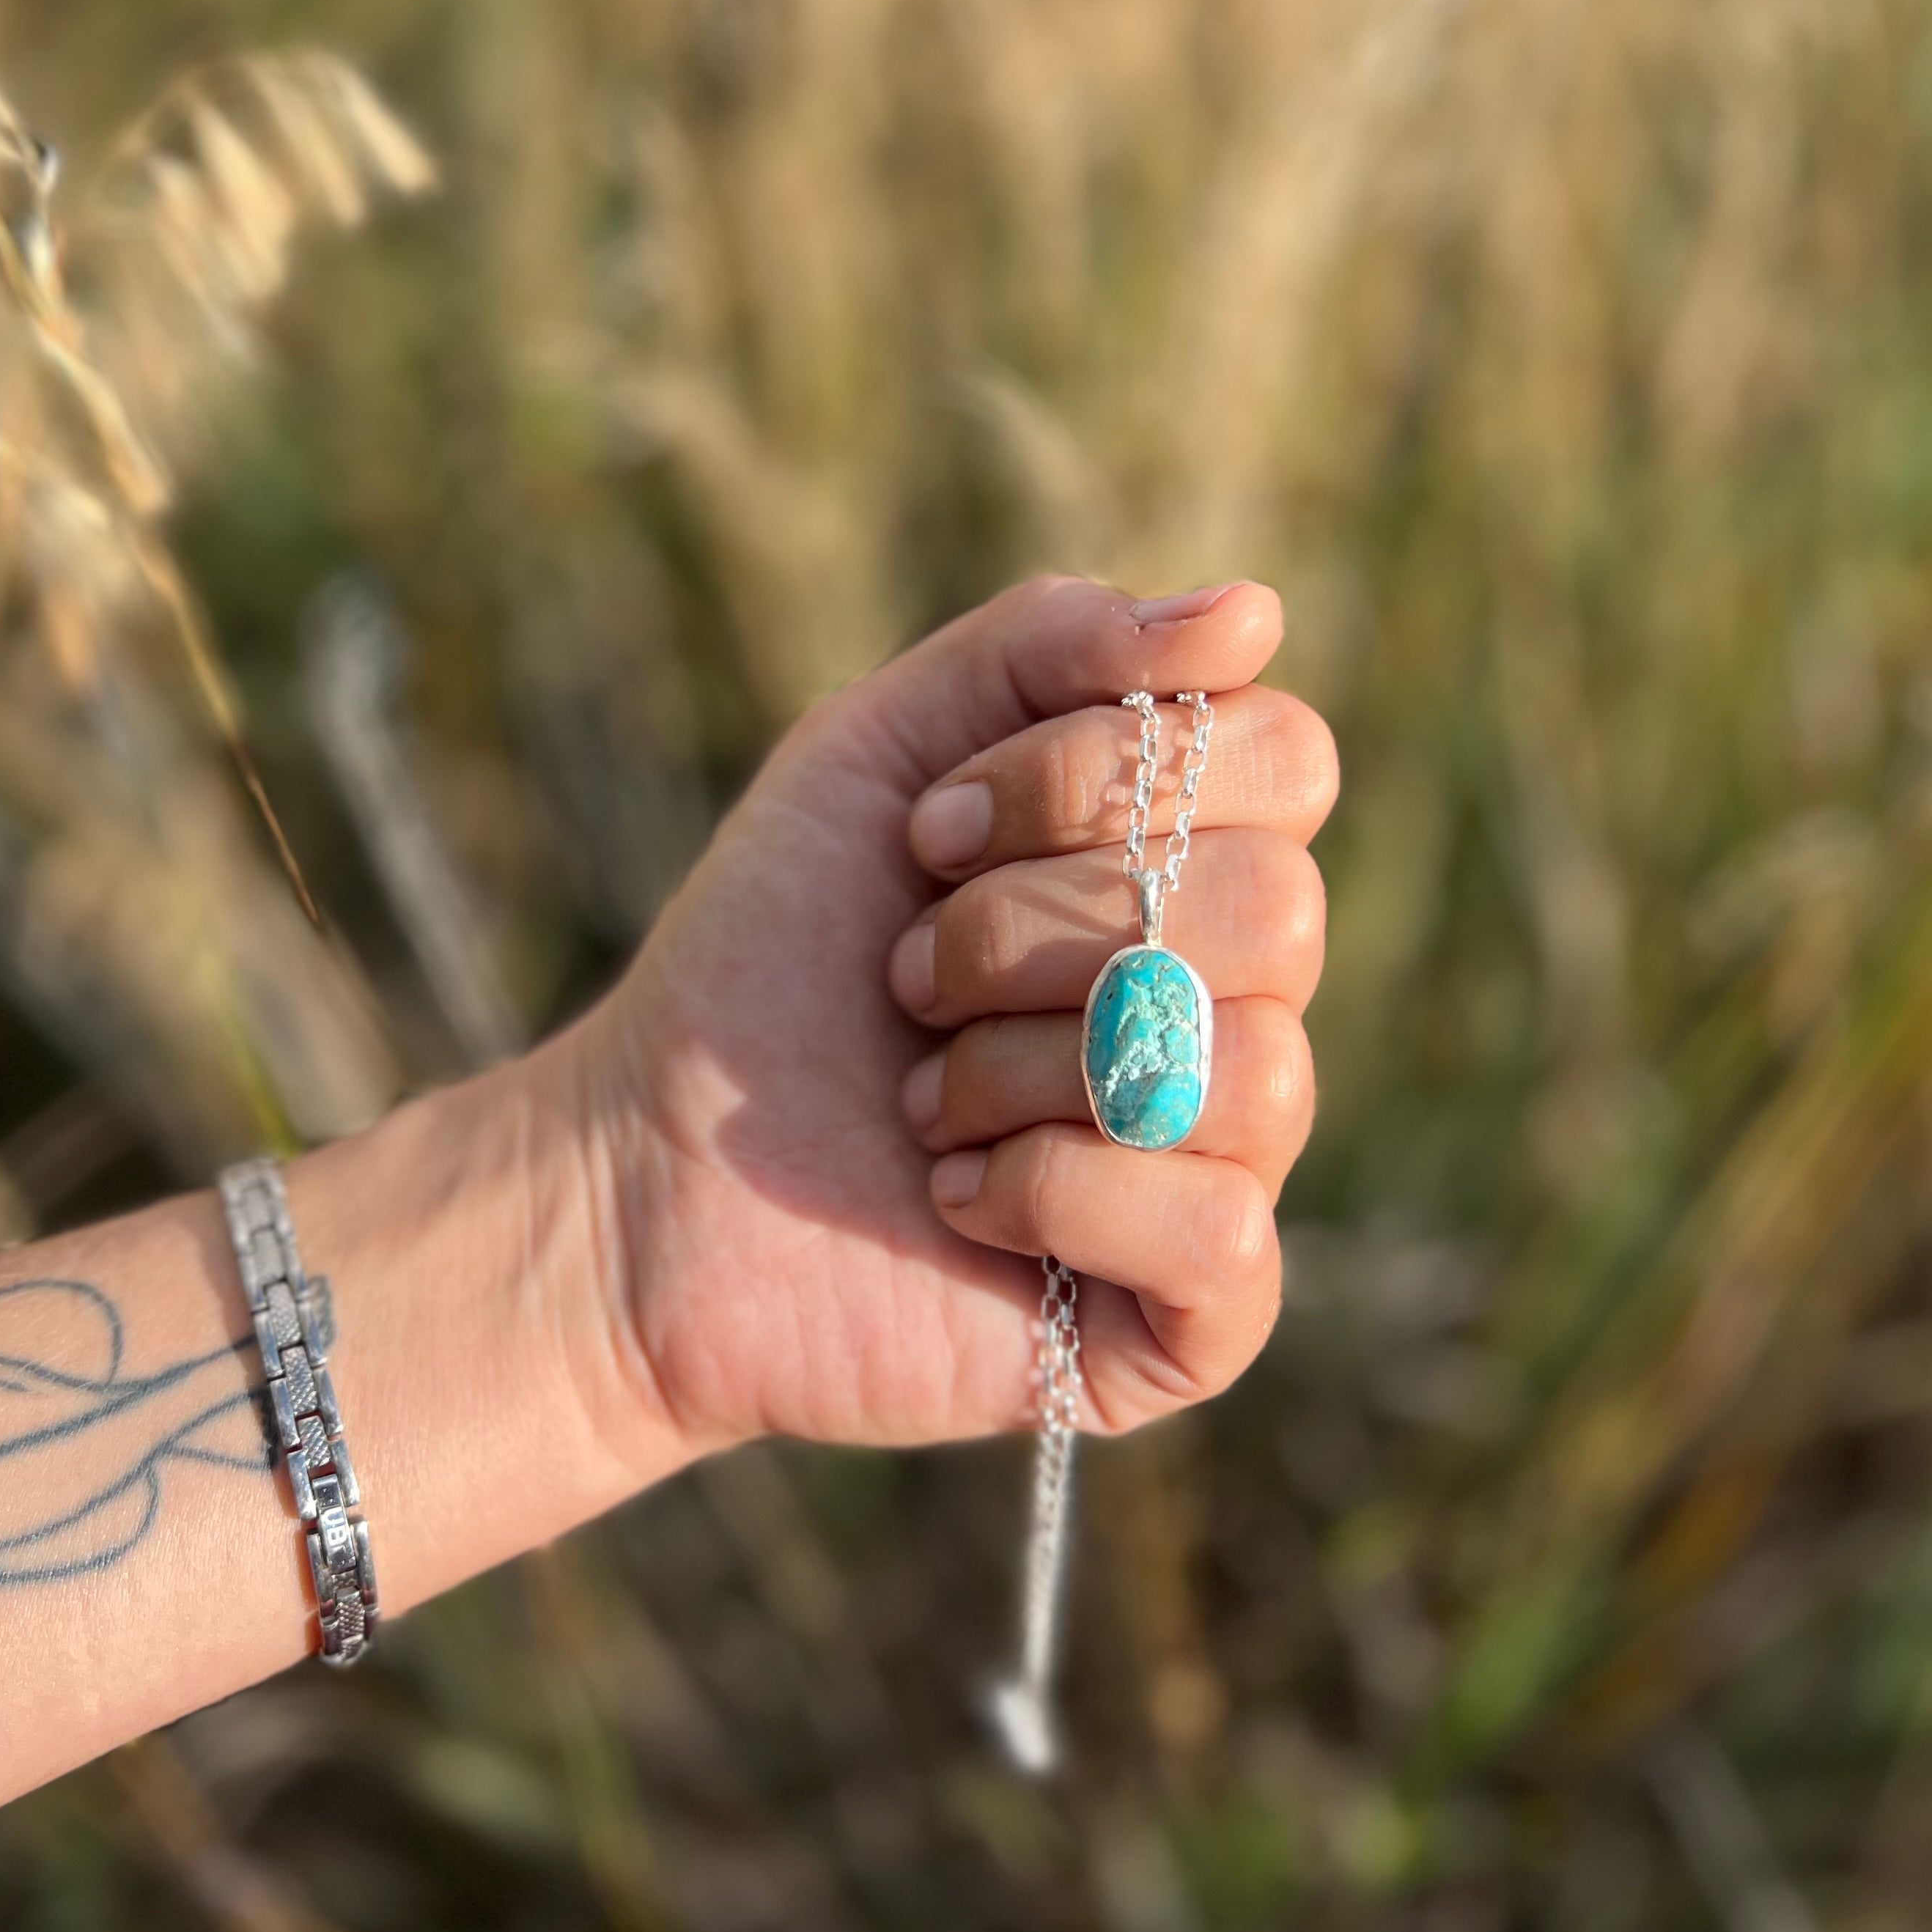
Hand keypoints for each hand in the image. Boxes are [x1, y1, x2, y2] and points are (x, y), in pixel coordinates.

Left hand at [547, 576, 1336, 1457]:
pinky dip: (1055, 1196)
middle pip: (1276, 907)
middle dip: (1035, 929)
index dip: (1093, 776)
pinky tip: (956, 1196)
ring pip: (1250, 1069)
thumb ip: (1050, 647)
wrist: (644, 1168)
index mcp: (1191, 863)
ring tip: (923, 1097)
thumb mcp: (883, 752)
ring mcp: (1224, 1162)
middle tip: (907, 975)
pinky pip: (1223, 1232)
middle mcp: (1238, 1004)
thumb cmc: (771, 958)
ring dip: (1027, 1066)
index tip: (929, 832)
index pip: (1287, 756)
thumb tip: (1258, 613)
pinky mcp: (1192, 1318)